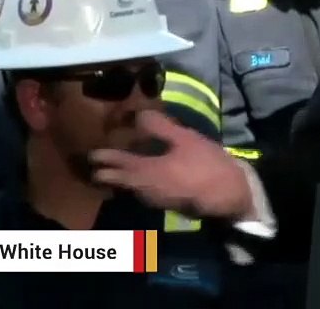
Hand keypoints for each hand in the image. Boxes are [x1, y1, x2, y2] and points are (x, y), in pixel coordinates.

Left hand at [91, 110, 254, 221]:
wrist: (227, 195)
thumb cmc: (205, 164)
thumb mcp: (185, 139)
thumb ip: (161, 127)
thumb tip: (140, 115)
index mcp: (146, 171)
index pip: (120, 164)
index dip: (106, 158)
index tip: (92, 156)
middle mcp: (145, 189)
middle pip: (122, 182)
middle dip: (108, 176)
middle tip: (96, 172)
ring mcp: (156, 200)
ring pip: (133, 189)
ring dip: (123, 181)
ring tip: (117, 174)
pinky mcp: (168, 205)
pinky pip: (145, 193)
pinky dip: (138, 186)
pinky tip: (145, 181)